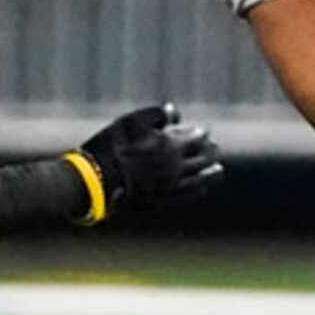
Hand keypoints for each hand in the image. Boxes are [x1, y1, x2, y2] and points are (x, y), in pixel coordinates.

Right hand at [69, 102, 222, 220]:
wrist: (96, 179)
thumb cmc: (112, 146)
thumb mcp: (131, 122)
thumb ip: (156, 115)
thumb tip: (175, 112)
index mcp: (170, 146)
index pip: (196, 139)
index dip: (201, 134)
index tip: (203, 131)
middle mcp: (176, 167)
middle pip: (203, 159)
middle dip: (210, 152)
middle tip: (215, 149)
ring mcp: (171, 187)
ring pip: (200, 181)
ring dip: (211, 174)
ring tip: (218, 170)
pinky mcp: (162, 202)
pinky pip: (188, 197)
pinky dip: (198, 191)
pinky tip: (200, 188)